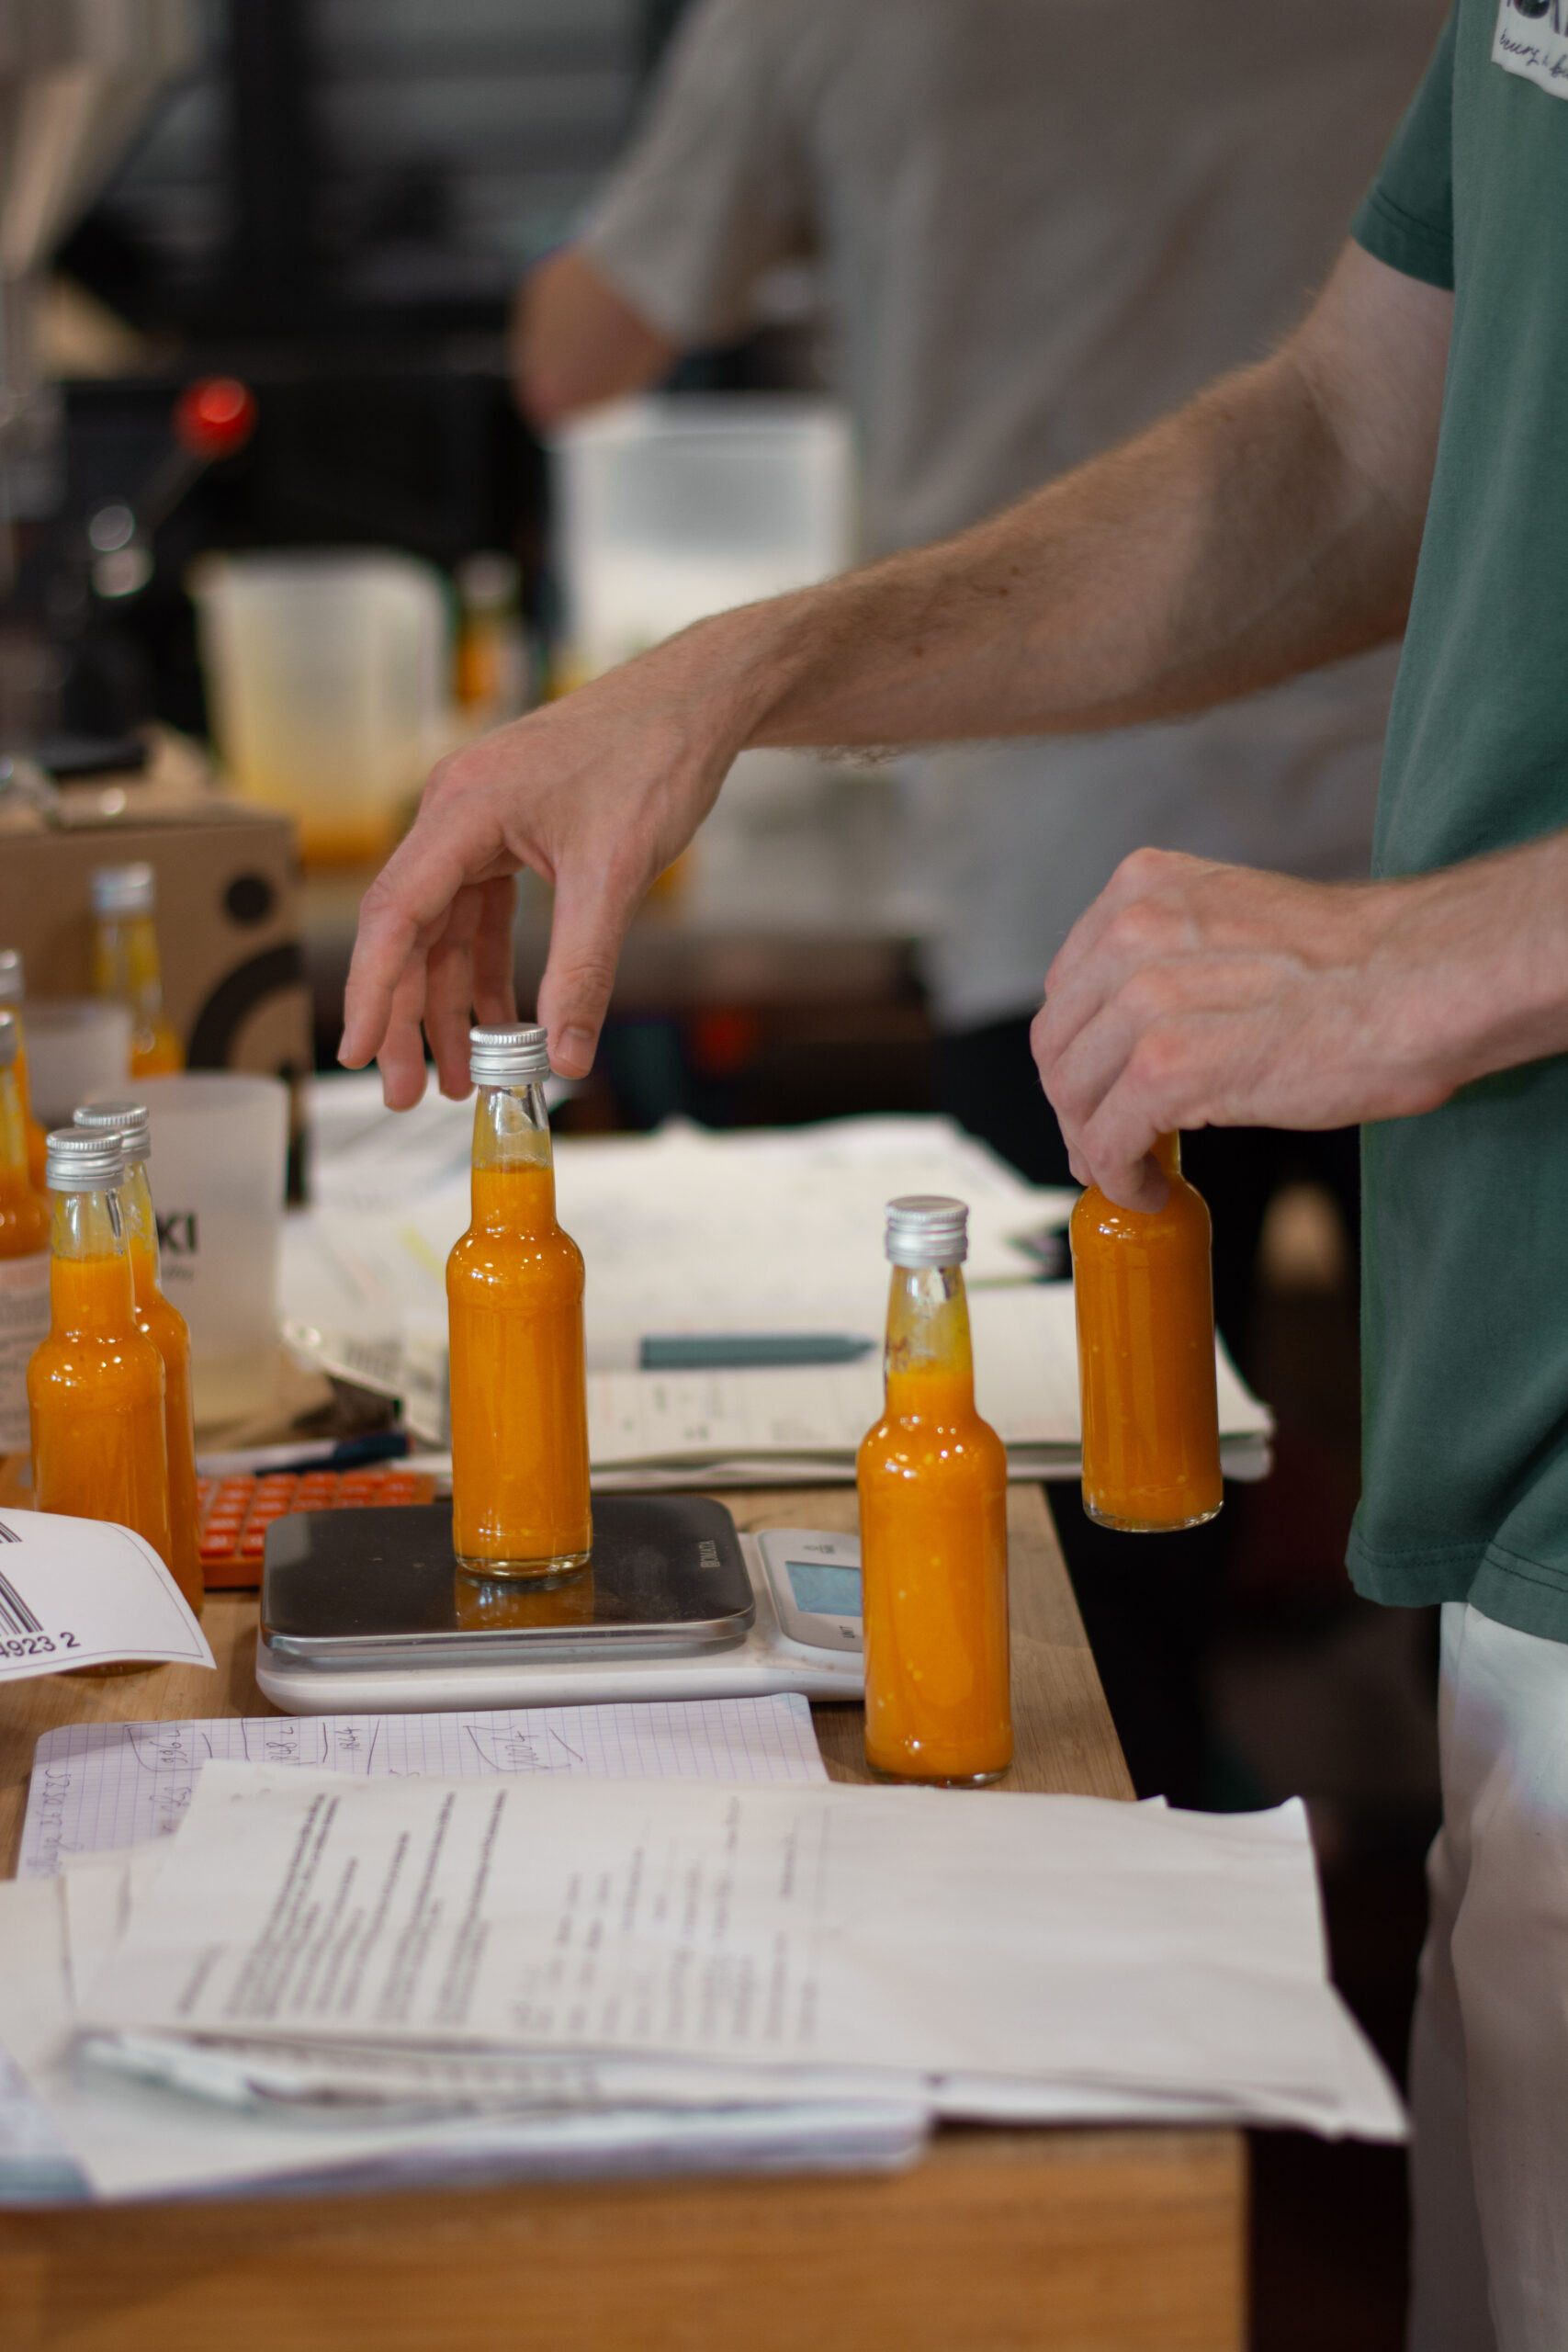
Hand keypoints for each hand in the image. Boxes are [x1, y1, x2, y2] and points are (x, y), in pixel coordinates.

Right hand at [338, 632, 751, 1105]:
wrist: (696, 702)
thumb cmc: (653, 759)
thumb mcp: (615, 877)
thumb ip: (583, 971)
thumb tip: (567, 1057)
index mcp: (461, 811)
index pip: (395, 914)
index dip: (373, 990)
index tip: (359, 1052)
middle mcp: (456, 815)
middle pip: (411, 933)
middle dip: (409, 1018)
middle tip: (407, 1092)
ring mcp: (481, 826)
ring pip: (447, 932)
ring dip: (452, 1005)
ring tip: (462, 1076)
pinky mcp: (511, 835)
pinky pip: (483, 916)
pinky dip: (491, 972)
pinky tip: (503, 1024)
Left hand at [1029, 843, 1567, 1210]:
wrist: (1424, 981)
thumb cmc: (1358, 963)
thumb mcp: (1237, 922)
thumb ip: (1175, 959)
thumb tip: (1133, 1039)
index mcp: (1144, 887)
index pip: (1069, 985)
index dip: (1078, 1050)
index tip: (1097, 1086)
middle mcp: (1132, 932)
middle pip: (1057, 1043)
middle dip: (1074, 1104)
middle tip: (1105, 1144)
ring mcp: (1146, 1001)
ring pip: (1073, 1095)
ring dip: (1093, 1147)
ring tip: (1129, 1171)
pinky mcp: (1168, 1069)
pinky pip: (1109, 1139)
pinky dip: (1118, 1175)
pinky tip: (1151, 1189)